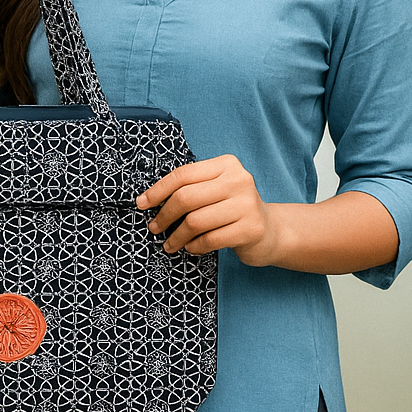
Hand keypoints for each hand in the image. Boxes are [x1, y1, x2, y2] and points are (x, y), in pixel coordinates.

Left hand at [136, 154, 277, 265]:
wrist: (269, 230)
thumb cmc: (232, 208)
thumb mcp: (216, 188)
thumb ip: (191, 187)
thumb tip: (147, 199)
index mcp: (227, 164)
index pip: (183, 174)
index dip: (158, 190)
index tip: (141, 204)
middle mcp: (239, 180)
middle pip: (186, 197)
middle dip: (164, 215)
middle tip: (154, 227)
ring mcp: (247, 204)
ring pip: (195, 221)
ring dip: (176, 236)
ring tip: (170, 244)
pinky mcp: (251, 229)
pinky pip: (209, 239)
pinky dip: (194, 246)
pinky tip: (190, 247)